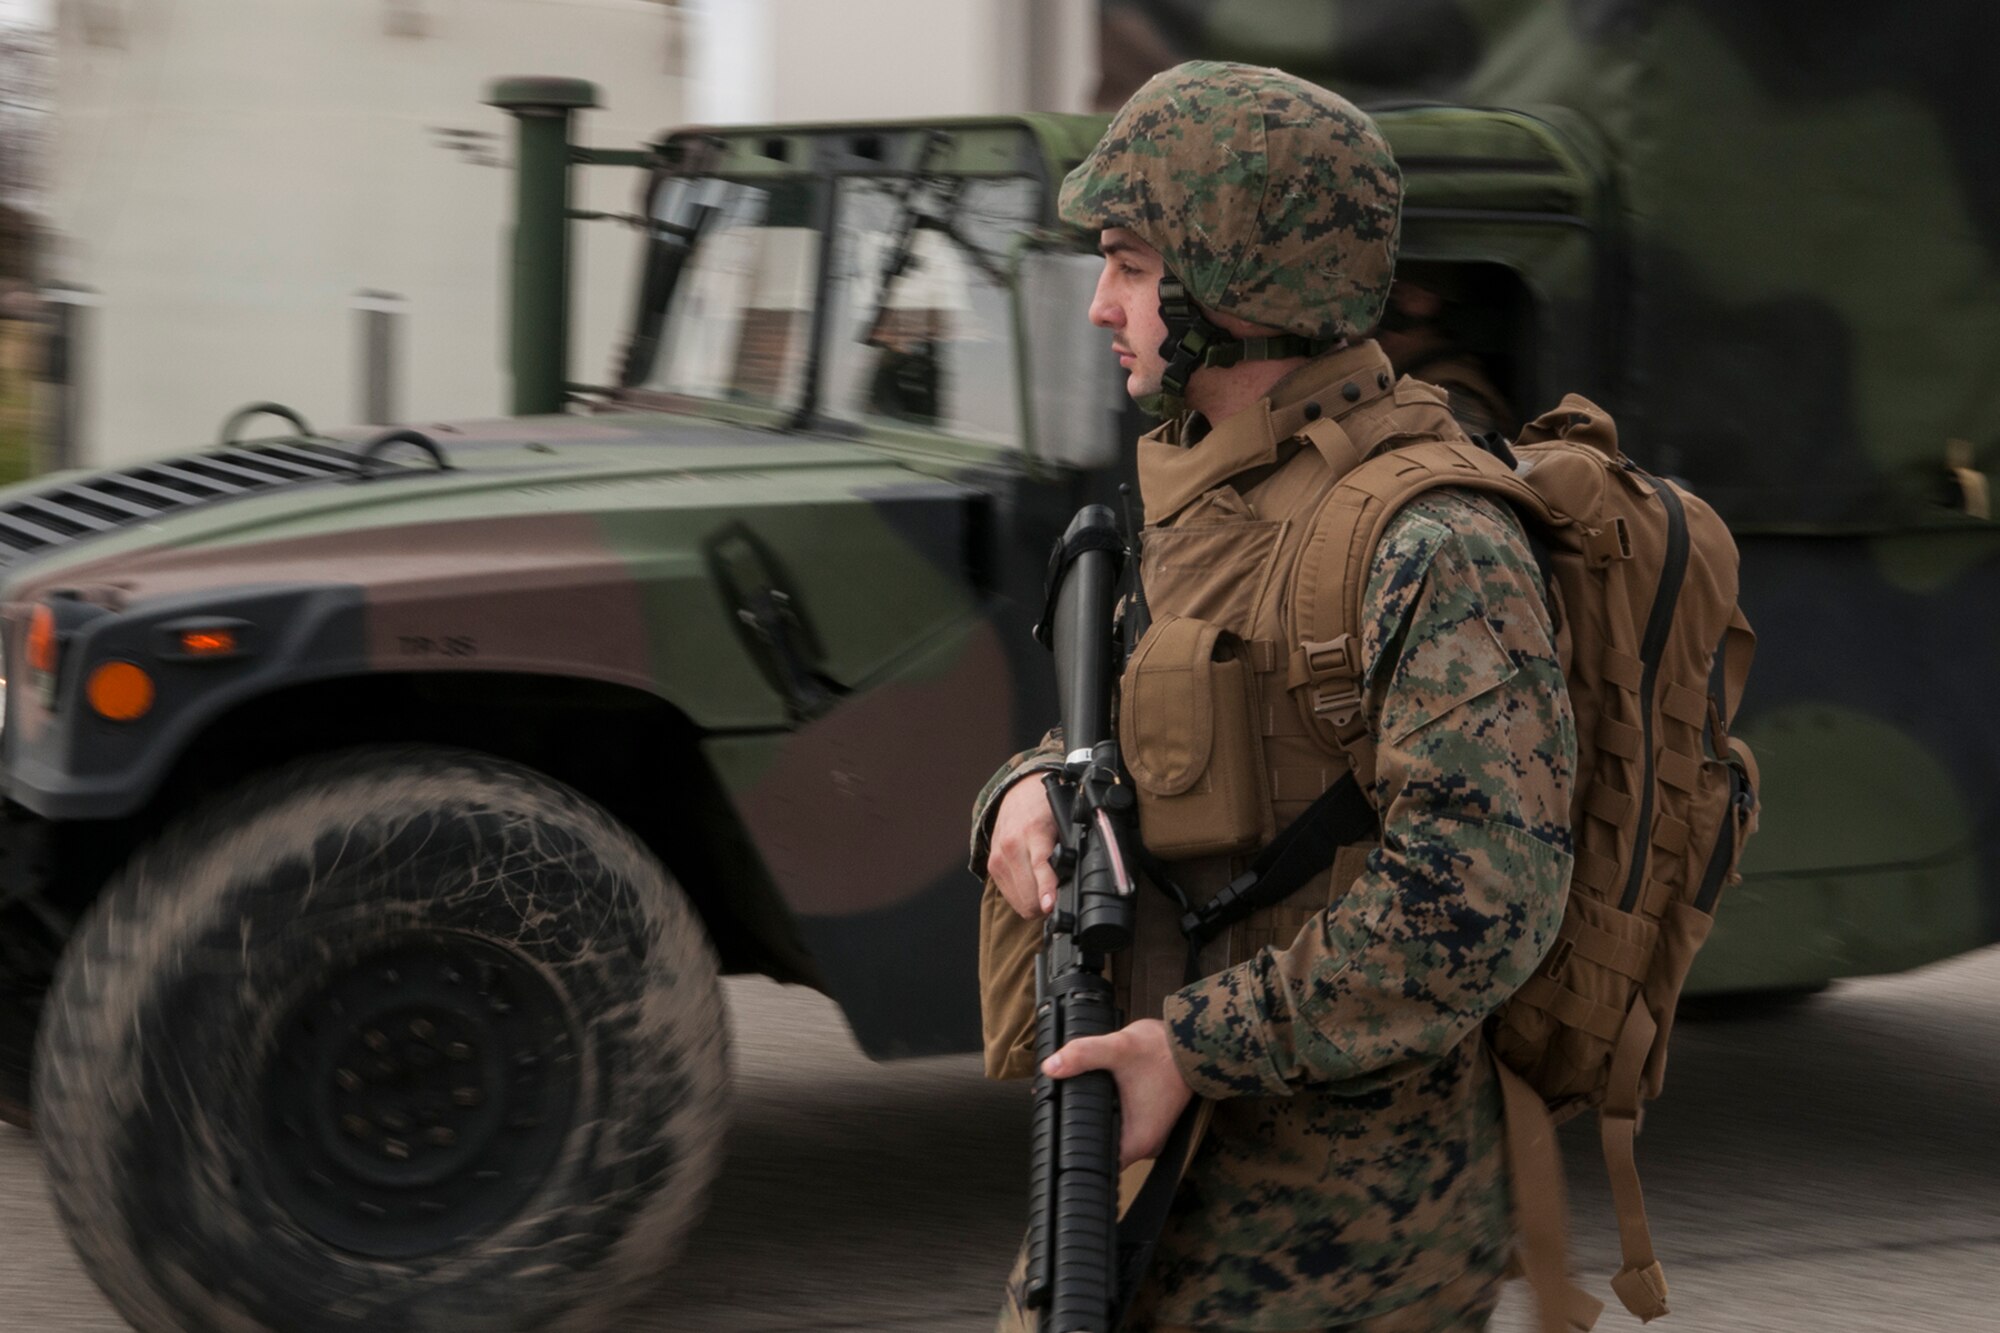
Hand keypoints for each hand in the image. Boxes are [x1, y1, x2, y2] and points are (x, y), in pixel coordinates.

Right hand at [987, 777, 1059, 919]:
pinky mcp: (992, 866)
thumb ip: (1069, 847)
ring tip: (1049, 891)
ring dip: (1035, 903)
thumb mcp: (1064, 821)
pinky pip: (1010, 896)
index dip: (1046, 889)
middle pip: (1028, 894)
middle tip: (1062, 897)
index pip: (1039, 866)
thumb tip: (1078, 877)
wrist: (1019, 791)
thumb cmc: (1045, 806)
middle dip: (1046, 904)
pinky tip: (1034, 885)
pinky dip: (1024, 897)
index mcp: (1032, 831)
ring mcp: (998, 858)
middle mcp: (1010, 846)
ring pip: (1019, 901)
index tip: (1049, 905)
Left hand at [1043, 1018, 1194, 1166]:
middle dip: (1080, 1130)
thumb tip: (1051, 1067)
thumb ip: (1083, 1055)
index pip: (1096, 1165)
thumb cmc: (1163, 1050)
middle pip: (1102, 1149)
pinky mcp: (1151, 1121)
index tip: (1056, 1134)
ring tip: (1076, 1100)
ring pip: (1113, 1136)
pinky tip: (1101, 1096)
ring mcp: (1150, 1134)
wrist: (1192, 1042)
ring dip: (1096, 1120)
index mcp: (1138, 1141)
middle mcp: (1146, 1145)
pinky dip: (1111, 1113)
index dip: (1073, 1150)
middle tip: (1057, 1108)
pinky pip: (1123, 1125)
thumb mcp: (1119, 1048)